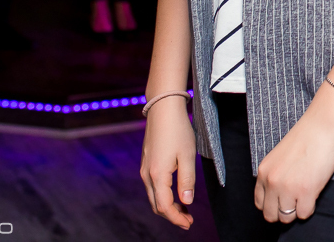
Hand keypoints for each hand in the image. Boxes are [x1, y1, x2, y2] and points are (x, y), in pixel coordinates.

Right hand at [140, 96, 196, 229]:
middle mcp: (147, 175)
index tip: (189, 224)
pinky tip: (176, 194)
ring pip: (154, 196)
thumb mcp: (187, 156)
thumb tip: (187, 202)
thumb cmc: (178, 130)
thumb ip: (187, 181)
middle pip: (156, 205)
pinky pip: (153, 186)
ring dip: (168, 206)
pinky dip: (164, 195)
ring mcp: (145, 169)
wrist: (163, 109)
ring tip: (185, 210)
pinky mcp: (147, 163)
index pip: (164, 206)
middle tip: (189, 220)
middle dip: (172, 215)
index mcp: (157, 175)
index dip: (176, 218)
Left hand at [254, 88, 333, 223]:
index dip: (273, 204)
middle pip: (271, 215)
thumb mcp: (279, 156)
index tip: (283, 200)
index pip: (260, 203)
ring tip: (306, 195)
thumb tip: (278, 196)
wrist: (323, 126)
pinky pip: (304, 214)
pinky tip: (314, 193)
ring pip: (287, 217)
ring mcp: (288, 188)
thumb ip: (275, 175)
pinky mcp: (306, 191)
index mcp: (264, 172)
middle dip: (283, 211)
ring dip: (297, 210)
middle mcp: (272, 182)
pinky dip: (310, 207)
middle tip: (296, 201)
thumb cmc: (307, 137)